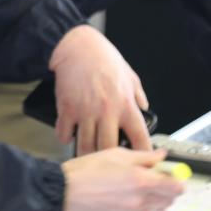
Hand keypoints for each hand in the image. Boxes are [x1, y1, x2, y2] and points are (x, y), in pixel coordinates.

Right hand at [49, 25, 151, 153]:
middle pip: (110, 149)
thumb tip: (145, 107)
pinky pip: (65, 134)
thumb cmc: (103, 58)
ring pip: (86, 146)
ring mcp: (86, 111)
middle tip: (109, 164)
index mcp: (125, 104)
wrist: (78, 46)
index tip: (142, 161)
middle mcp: (107, 111)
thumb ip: (138, 95)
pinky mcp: (67, 109)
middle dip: (110, 161)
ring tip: (88, 157)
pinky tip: (70, 136)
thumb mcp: (129, 75)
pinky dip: (66, 138)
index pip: (139, 137)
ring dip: (86, 155)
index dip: (143, 154)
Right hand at [61, 147, 184, 210]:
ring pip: (156, 209)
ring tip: (145, 186)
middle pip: (169, 200)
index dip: (179, 180)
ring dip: (157, 199)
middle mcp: (140, 200)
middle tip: (161, 178)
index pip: (175, 187)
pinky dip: (143, 206)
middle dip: (170, 190)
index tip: (175, 174)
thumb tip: (161, 156)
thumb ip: (143, 156)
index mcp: (141, 180)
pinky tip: (131, 195)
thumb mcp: (117, 154)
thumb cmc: (87, 170)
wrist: (66, 192)